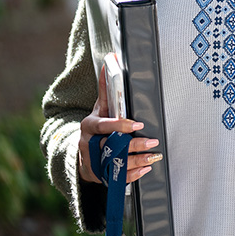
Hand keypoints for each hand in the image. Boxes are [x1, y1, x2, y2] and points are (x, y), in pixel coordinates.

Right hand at [77, 64, 161, 184]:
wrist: (80, 152)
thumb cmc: (96, 124)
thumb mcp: (99, 106)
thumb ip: (107, 87)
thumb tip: (112, 57)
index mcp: (88, 126)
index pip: (103, 126)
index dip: (120, 125)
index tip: (137, 124)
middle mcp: (89, 144)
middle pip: (111, 146)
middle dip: (133, 145)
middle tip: (152, 142)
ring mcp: (93, 161)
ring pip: (115, 163)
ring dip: (137, 161)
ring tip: (154, 157)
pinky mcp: (99, 175)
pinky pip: (116, 178)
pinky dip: (132, 175)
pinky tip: (147, 170)